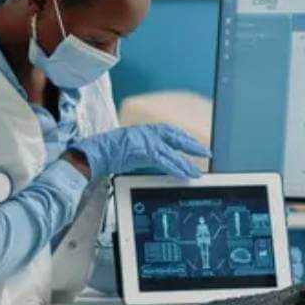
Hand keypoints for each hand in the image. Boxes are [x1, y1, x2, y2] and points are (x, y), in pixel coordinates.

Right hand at [67, 123, 208, 179]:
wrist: (97, 152)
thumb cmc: (112, 152)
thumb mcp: (134, 149)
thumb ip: (149, 154)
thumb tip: (164, 164)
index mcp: (146, 130)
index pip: (171, 132)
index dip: (184, 138)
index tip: (195, 144)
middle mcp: (149, 133)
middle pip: (176, 138)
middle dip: (192, 146)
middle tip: (207, 153)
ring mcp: (147, 141)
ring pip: (172, 153)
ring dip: (186, 163)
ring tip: (196, 172)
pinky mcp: (145, 152)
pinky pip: (164, 161)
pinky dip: (175, 168)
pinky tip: (184, 174)